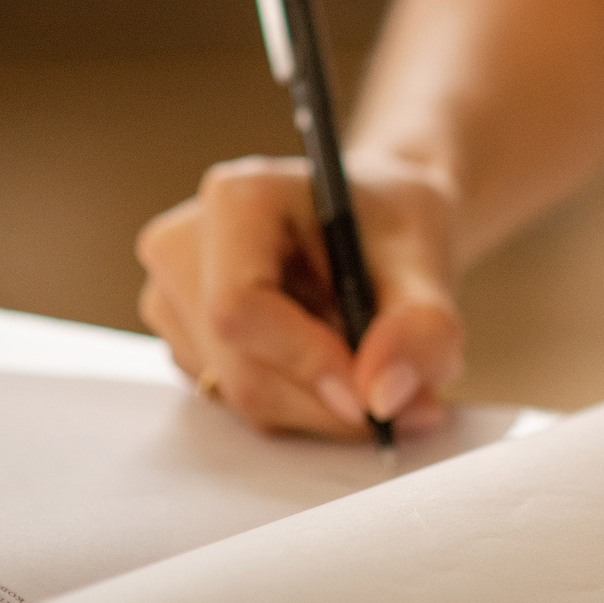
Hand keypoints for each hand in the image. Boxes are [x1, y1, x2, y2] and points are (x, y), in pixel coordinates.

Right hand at [135, 155, 465, 439]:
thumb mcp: (429, 258)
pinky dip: (301, 403)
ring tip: (376, 359)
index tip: (372, 397)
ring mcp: (174, 297)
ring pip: (240, 395)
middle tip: (408, 401)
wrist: (381, 221)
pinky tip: (335, 361)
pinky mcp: (185, 339)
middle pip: (239, 365)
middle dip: (328, 399)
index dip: (305, 361)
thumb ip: (422, 324)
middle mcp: (185, 245)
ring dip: (320, 404)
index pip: (239, 305)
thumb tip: (384, 395)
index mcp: (237, 198)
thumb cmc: (396, 222)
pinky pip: (237, 404)